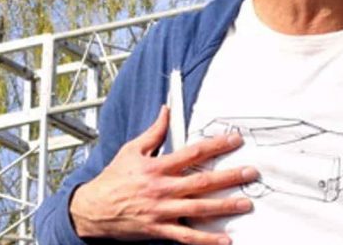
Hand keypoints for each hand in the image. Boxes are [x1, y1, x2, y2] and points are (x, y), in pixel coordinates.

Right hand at [69, 106, 258, 244]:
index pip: (193, 152)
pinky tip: (225, 239)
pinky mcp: (159, 229)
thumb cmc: (112, 179)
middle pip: (201, 182)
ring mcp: (161, 211)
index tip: (235, 140)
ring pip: (198, 208)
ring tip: (245, 204)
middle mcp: (162, 188)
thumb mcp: (131, 150)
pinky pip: (186, 236)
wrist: (91, 210)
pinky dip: (206, 239)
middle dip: (229, 177)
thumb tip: (167, 110)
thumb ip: (154, 132)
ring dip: (224, 207)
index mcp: (157, 167)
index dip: (216, 145)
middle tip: (250, 173)